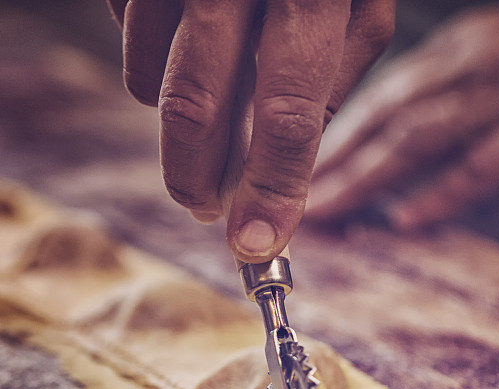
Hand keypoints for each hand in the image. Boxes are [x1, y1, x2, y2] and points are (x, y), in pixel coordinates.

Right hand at [107, 0, 394, 260]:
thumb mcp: (360, 8)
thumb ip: (327, 87)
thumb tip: (287, 172)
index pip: (289, 114)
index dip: (271, 190)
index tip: (255, 246)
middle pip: (198, 106)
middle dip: (197, 177)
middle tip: (204, 208)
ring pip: (151, 80)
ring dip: (175, 123)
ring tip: (204, 117)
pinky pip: (129, 36)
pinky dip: (153, 62)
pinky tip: (185, 44)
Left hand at [306, 0, 498, 229]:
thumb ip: (462, 90)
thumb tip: (413, 138)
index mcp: (464, 51)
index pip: (377, 96)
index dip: (326, 137)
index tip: (284, 172)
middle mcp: (476, 67)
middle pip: (384, 119)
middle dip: (327, 164)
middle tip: (277, 201)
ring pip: (422, 139)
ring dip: (365, 180)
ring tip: (320, 215)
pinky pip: (492, 160)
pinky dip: (446, 191)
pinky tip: (408, 219)